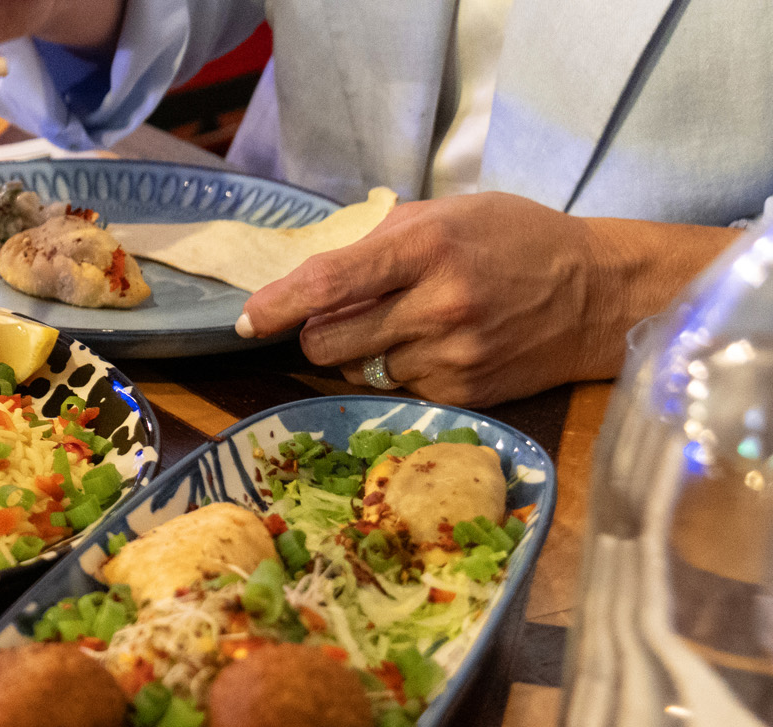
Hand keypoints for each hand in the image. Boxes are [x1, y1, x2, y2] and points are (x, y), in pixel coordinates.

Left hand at [238, 192, 737, 407]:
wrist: (599, 294)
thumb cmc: (517, 242)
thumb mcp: (451, 214)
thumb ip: (379, 240)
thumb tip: (310, 271)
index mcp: (429, 249)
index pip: (329, 283)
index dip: (277, 305)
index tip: (246, 320)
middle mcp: (437, 307)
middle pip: (325, 341)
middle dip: (316, 331)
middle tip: (338, 316)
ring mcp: (450, 358)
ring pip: (354, 370)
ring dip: (357, 352)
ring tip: (400, 325)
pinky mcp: (461, 395)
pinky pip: (394, 390)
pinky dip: (396, 372)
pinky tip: (433, 348)